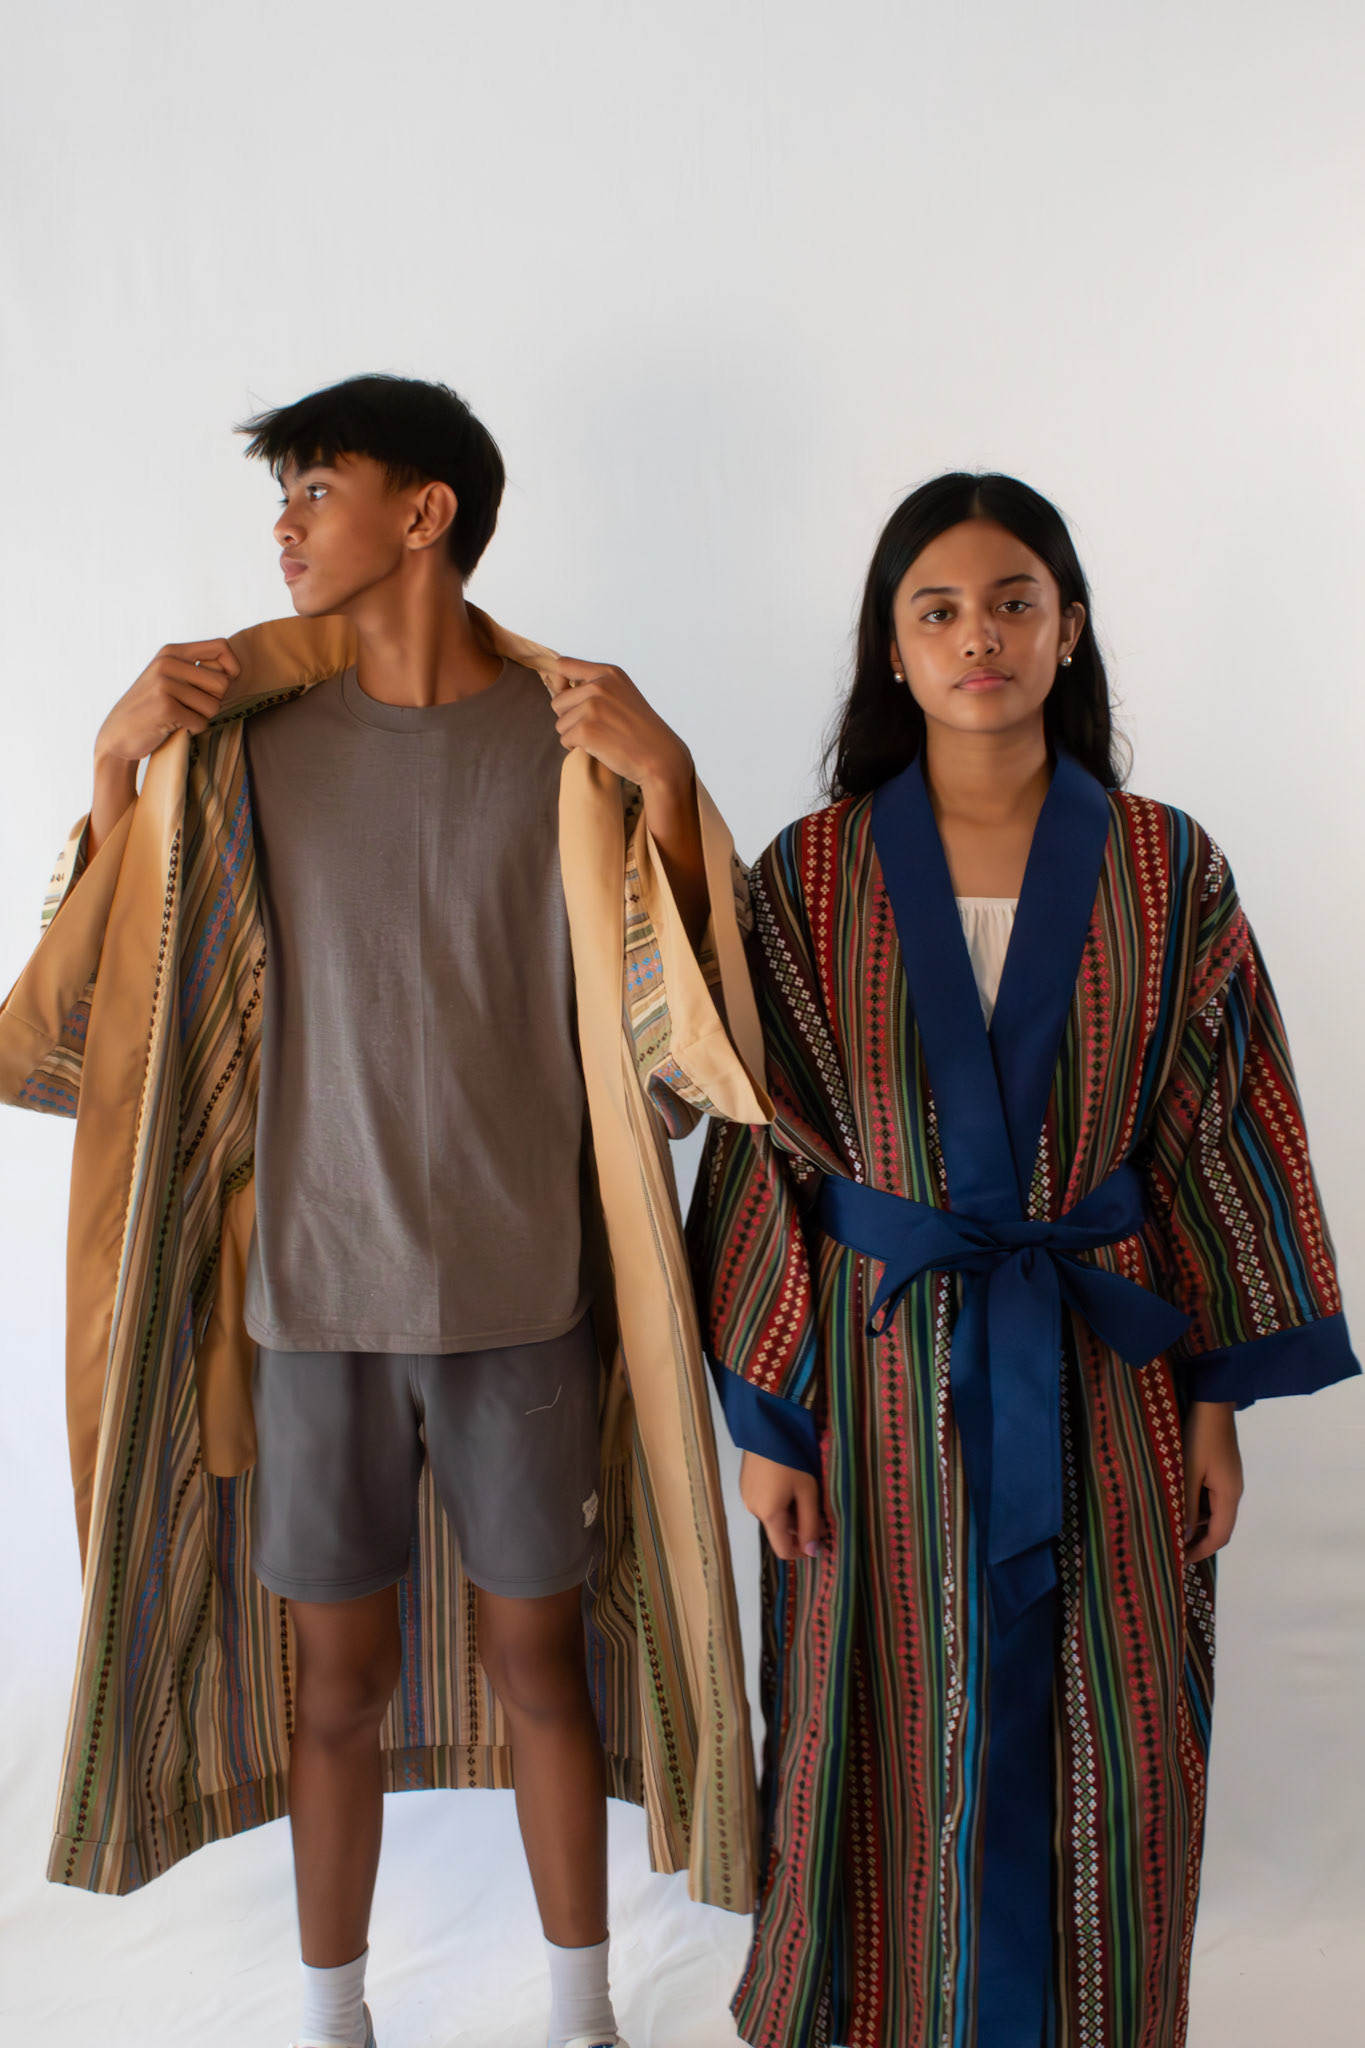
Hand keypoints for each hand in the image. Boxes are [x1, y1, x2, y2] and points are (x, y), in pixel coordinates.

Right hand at [89, 639, 240, 857]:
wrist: (118, 734)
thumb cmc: (151, 708)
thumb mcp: (168, 678)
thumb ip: (196, 670)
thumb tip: (232, 673)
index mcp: (171, 651)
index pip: (221, 646)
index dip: (232, 667)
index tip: (224, 683)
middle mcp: (167, 663)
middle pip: (222, 682)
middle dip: (214, 701)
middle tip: (191, 707)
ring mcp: (164, 684)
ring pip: (213, 706)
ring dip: (201, 717)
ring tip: (179, 716)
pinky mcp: (165, 707)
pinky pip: (201, 722)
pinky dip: (192, 730)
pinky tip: (172, 727)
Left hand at [552, 658, 691, 798]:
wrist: (660, 757)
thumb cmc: (639, 730)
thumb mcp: (621, 694)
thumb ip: (594, 686)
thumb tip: (554, 683)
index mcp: (608, 672)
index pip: (563, 665)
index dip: (559, 683)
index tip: (568, 697)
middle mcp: (599, 685)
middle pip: (558, 701)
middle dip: (570, 718)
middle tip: (596, 727)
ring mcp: (592, 707)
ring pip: (560, 723)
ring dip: (574, 735)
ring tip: (601, 738)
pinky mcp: (587, 730)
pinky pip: (565, 739)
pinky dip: (577, 748)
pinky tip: (600, 748)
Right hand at [740, 1451, 823, 1563]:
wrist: (766, 1428)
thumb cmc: (791, 1460)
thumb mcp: (808, 1491)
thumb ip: (811, 1524)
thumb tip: (813, 1552)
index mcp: (769, 1515)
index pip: (784, 1550)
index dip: (803, 1552)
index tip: (820, 1541)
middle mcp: (754, 1511)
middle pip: (780, 1532)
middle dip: (800, 1527)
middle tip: (819, 1510)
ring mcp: (747, 1497)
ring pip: (773, 1516)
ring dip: (790, 1513)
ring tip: (805, 1491)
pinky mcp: (745, 1485)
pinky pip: (765, 1503)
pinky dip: (779, 1501)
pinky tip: (789, 1482)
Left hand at [1183, 1400, 1243, 1562]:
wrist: (1213, 1402)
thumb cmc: (1200, 1436)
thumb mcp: (1188, 1471)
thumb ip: (1186, 1504)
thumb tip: (1184, 1536)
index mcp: (1229, 1495)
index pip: (1220, 1536)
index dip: (1201, 1551)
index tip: (1180, 1561)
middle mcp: (1233, 1491)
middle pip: (1218, 1525)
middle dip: (1196, 1539)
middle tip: (1171, 1546)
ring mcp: (1228, 1479)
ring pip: (1212, 1510)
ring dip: (1194, 1520)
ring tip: (1168, 1525)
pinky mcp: (1221, 1469)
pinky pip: (1210, 1495)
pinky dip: (1195, 1503)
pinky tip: (1176, 1501)